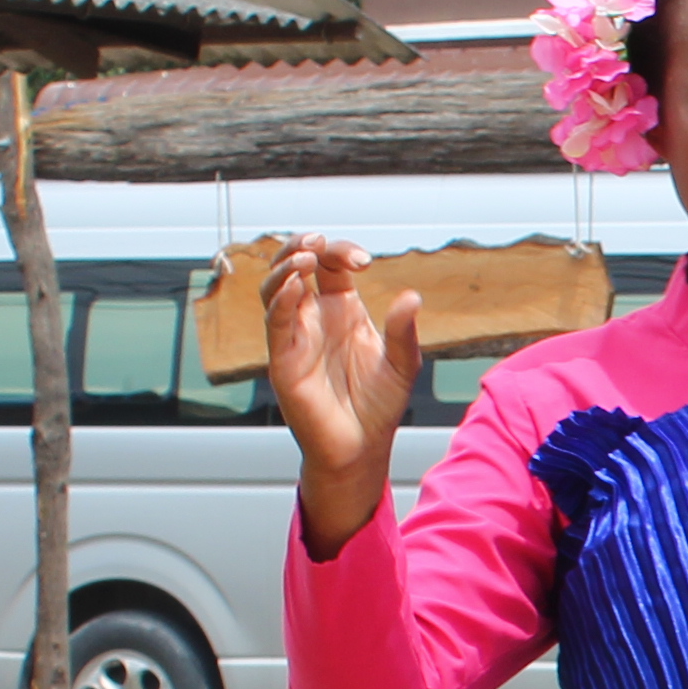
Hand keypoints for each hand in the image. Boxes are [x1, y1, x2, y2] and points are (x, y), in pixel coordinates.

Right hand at [266, 238, 424, 547]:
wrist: (361, 448)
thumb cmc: (379, 407)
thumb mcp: (402, 364)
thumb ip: (404, 331)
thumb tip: (412, 298)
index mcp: (343, 309)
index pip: (332, 264)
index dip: (342, 252)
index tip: (364, 260)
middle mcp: (315, 317)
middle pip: (295, 266)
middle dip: (302, 245)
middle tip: (318, 240)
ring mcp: (295, 336)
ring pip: (276, 288)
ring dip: (285, 267)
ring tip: (305, 255)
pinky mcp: (283, 359)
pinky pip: (275, 322)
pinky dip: (281, 300)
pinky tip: (296, 285)